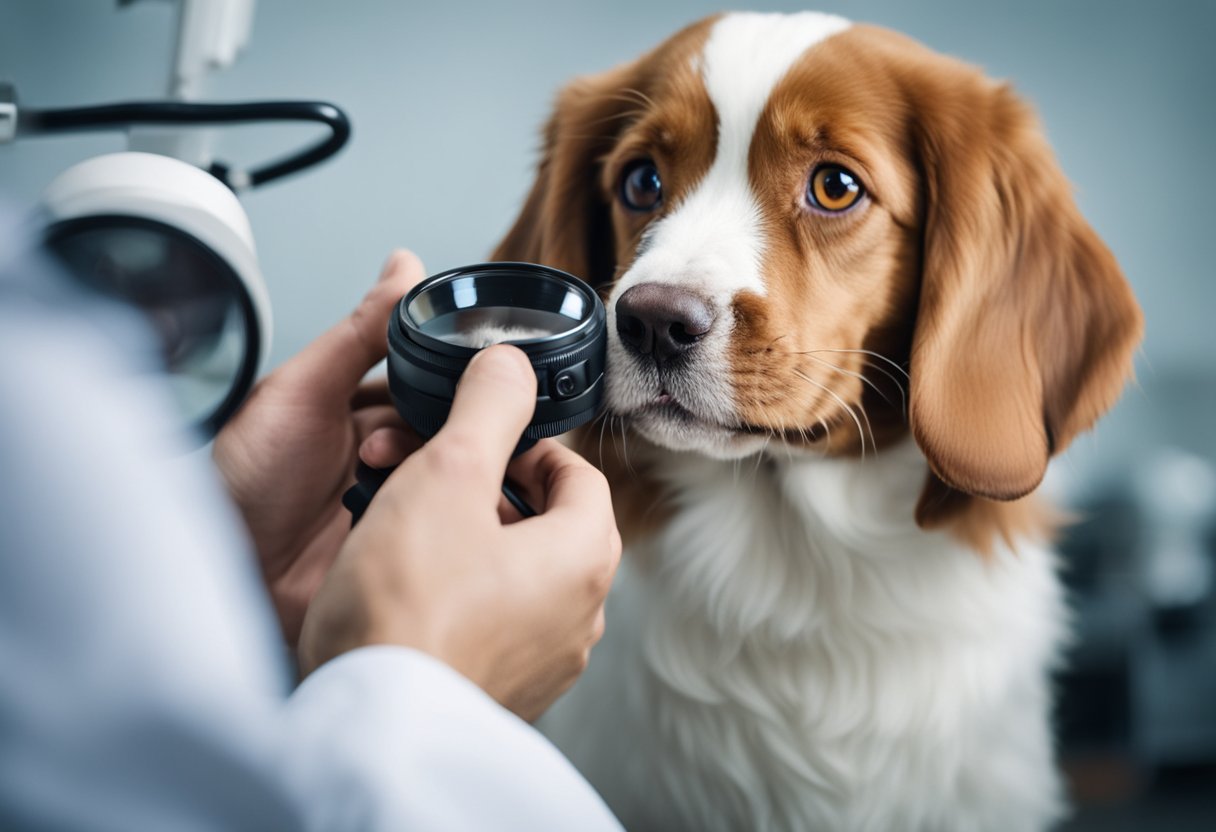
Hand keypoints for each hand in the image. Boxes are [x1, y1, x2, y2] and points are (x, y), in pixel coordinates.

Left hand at [213, 250, 426, 646]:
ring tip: (379, 477)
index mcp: (360, 407)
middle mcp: (384, 452)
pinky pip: (451, 527)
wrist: (226, 578)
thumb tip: (403, 266)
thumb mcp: (301, 392)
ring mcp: (397, 501)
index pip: (429, 379)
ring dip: (434, 474)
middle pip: (450, 426)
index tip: (465, 377)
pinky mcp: (406, 547)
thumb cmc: (240, 485)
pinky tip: (420, 517)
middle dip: (439, 429)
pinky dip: (445, 518)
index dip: (447, 377)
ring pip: (457, 475)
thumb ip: (359, 332)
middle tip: (396, 441)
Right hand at [298, 345, 622, 721]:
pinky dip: (458, 593)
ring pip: (517, 573)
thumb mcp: (448, 472)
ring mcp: (543, 661)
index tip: (485, 441)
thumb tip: (511, 362)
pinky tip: (406, 587)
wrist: (368, 721)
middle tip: (438, 480)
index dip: (529, 445)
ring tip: (411, 529)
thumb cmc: (407, 604)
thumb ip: (488, 406)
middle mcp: (579, 616)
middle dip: (491, 491)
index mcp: (583, 557)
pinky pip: (491, 621)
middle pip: (549, 523)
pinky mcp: (502, 690)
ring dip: (470, 540)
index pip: (580, 476)